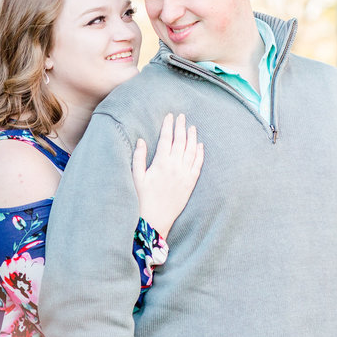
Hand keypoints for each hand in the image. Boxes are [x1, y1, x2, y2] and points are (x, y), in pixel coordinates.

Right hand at [132, 113, 202, 240]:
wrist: (156, 219)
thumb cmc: (143, 198)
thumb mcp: (136, 177)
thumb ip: (139, 157)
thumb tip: (142, 141)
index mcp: (161, 163)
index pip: (166, 139)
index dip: (168, 126)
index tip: (170, 116)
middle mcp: (175, 166)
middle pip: (180, 141)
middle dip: (181, 127)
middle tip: (182, 116)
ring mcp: (185, 174)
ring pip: (191, 151)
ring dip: (192, 137)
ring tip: (192, 127)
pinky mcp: (190, 183)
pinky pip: (198, 165)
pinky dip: (200, 153)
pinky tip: (200, 145)